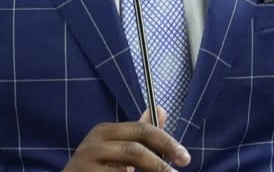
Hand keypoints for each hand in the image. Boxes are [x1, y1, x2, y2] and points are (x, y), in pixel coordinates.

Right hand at [64, 107, 189, 170]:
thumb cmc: (99, 166)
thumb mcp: (118, 147)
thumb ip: (140, 132)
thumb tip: (161, 109)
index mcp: (105, 131)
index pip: (142, 130)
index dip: (166, 142)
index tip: (185, 158)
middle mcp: (94, 145)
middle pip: (134, 151)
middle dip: (160, 165)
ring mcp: (87, 164)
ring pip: (126, 169)